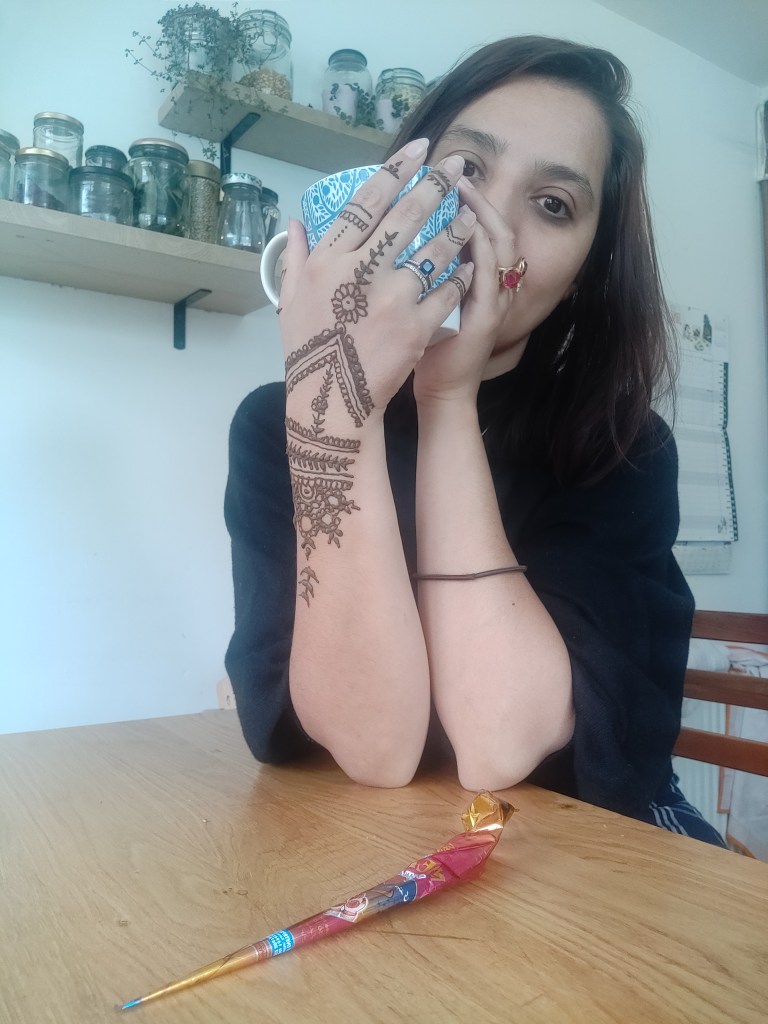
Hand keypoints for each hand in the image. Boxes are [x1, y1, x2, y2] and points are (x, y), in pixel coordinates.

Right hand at [277, 141, 475, 428]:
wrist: (331, 402)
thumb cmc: (308, 351)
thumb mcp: (291, 300)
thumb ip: (297, 257)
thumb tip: (297, 222)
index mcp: (327, 261)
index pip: (363, 203)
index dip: (392, 172)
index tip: (415, 151)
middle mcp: (360, 272)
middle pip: (404, 216)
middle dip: (435, 183)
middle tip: (456, 164)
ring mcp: (391, 298)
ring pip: (432, 251)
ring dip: (456, 227)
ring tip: (471, 213)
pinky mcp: (416, 325)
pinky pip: (446, 291)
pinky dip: (460, 275)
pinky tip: (470, 264)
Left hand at [412, 177, 522, 405]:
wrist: (440, 393)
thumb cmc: (427, 350)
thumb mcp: (421, 302)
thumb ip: (418, 271)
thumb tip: (390, 238)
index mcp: (476, 279)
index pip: (479, 228)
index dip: (467, 201)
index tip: (445, 177)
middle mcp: (492, 285)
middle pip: (496, 227)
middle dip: (478, 198)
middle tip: (456, 173)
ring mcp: (494, 301)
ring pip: (500, 245)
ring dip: (481, 215)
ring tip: (463, 191)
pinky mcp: (487, 318)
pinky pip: (489, 274)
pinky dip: (479, 248)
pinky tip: (465, 230)